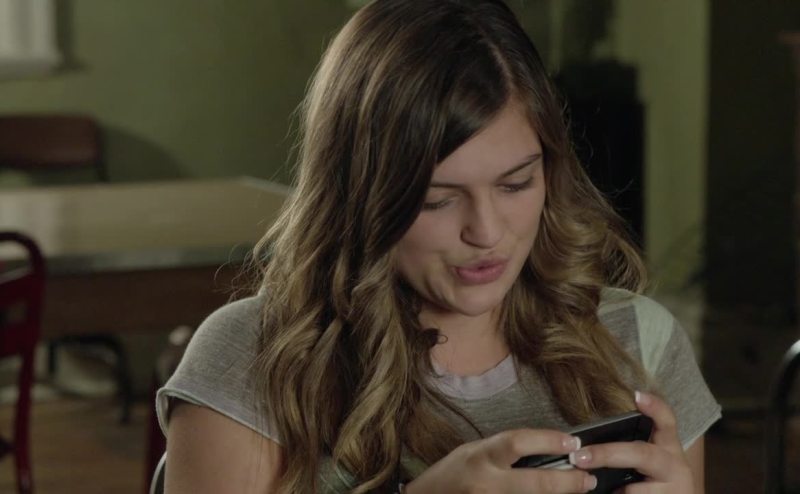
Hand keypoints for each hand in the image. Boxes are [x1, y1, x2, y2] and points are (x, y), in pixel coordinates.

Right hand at [405, 428, 597, 493]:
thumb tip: (544, 452)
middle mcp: (485, 483)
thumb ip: (503, 453)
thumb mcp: (472, 453)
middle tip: (588, 479)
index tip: (573, 441)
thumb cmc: (449, 477)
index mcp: (480, 456)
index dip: (549, 441)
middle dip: (568, 482)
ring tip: (577, 492)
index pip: (519, 442)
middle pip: (536, 482)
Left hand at [567, 391, 693, 492]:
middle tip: (579, 457)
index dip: (654, 407)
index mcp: (669, 448)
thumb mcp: (649, 463)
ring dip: (615, 490)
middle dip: (607, 454)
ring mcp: (674, 488)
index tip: (636, 395)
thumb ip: (628, 451)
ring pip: (634, 488)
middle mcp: (675, 466)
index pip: (666, 421)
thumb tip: (586, 449)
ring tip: (600, 487)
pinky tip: (614, 493)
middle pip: (641, 454)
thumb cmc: (655, 483)